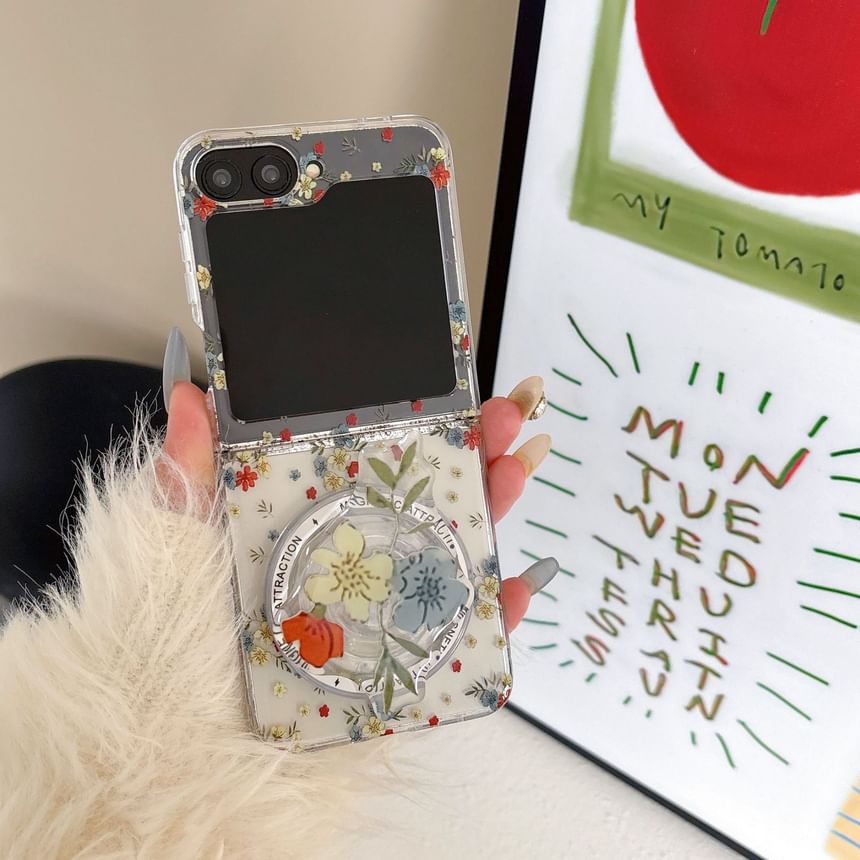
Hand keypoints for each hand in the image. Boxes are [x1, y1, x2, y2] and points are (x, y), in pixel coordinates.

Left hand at [162, 371, 556, 630]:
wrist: (175, 743)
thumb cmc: (168, 633)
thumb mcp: (175, 539)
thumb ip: (187, 471)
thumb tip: (192, 395)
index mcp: (305, 525)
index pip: (373, 467)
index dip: (418, 429)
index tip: (453, 397)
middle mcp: (349, 564)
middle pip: (424, 503)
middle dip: (471, 456)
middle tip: (503, 418)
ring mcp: (377, 613)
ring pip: (449, 556)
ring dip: (493, 513)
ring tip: (519, 469)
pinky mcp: (396, 668)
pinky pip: (458, 638)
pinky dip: (496, 613)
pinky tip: (520, 582)